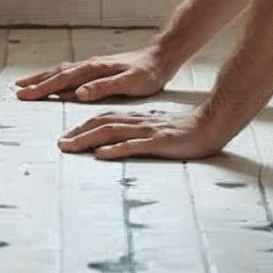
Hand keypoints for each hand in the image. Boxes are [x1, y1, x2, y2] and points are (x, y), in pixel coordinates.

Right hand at [14, 46, 172, 102]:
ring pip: (62, 72)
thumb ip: (103, 87)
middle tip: (17, 90)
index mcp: (94, 70)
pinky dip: (58, 76)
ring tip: (28, 83)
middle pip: (57, 74)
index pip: (62, 80)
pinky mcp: (98, 68)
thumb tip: (78, 93)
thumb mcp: (129, 83)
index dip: (42, 88)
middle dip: (36, 83)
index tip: (24, 94)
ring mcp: (93, 66)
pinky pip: (71, 72)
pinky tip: (56, 80)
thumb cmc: (148, 73)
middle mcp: (91, 65)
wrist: (161, 58)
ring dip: (44, 78)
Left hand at [56, 105, 230, 160]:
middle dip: (78, 133)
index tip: (66, 136)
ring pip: (112, 132)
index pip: (104, 118)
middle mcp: (138, 122)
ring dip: (88, 140)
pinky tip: (102, 154)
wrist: (212, 125)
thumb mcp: (155, 128)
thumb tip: (114, 142)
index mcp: (137, 118)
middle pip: (102, 123)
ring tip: (70, 147)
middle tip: (60, 144)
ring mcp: (148, 131)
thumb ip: (136, 133)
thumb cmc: (184, 131)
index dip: (83, 126)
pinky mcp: (159, 143)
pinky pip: (134, 145)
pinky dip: (116, 149)